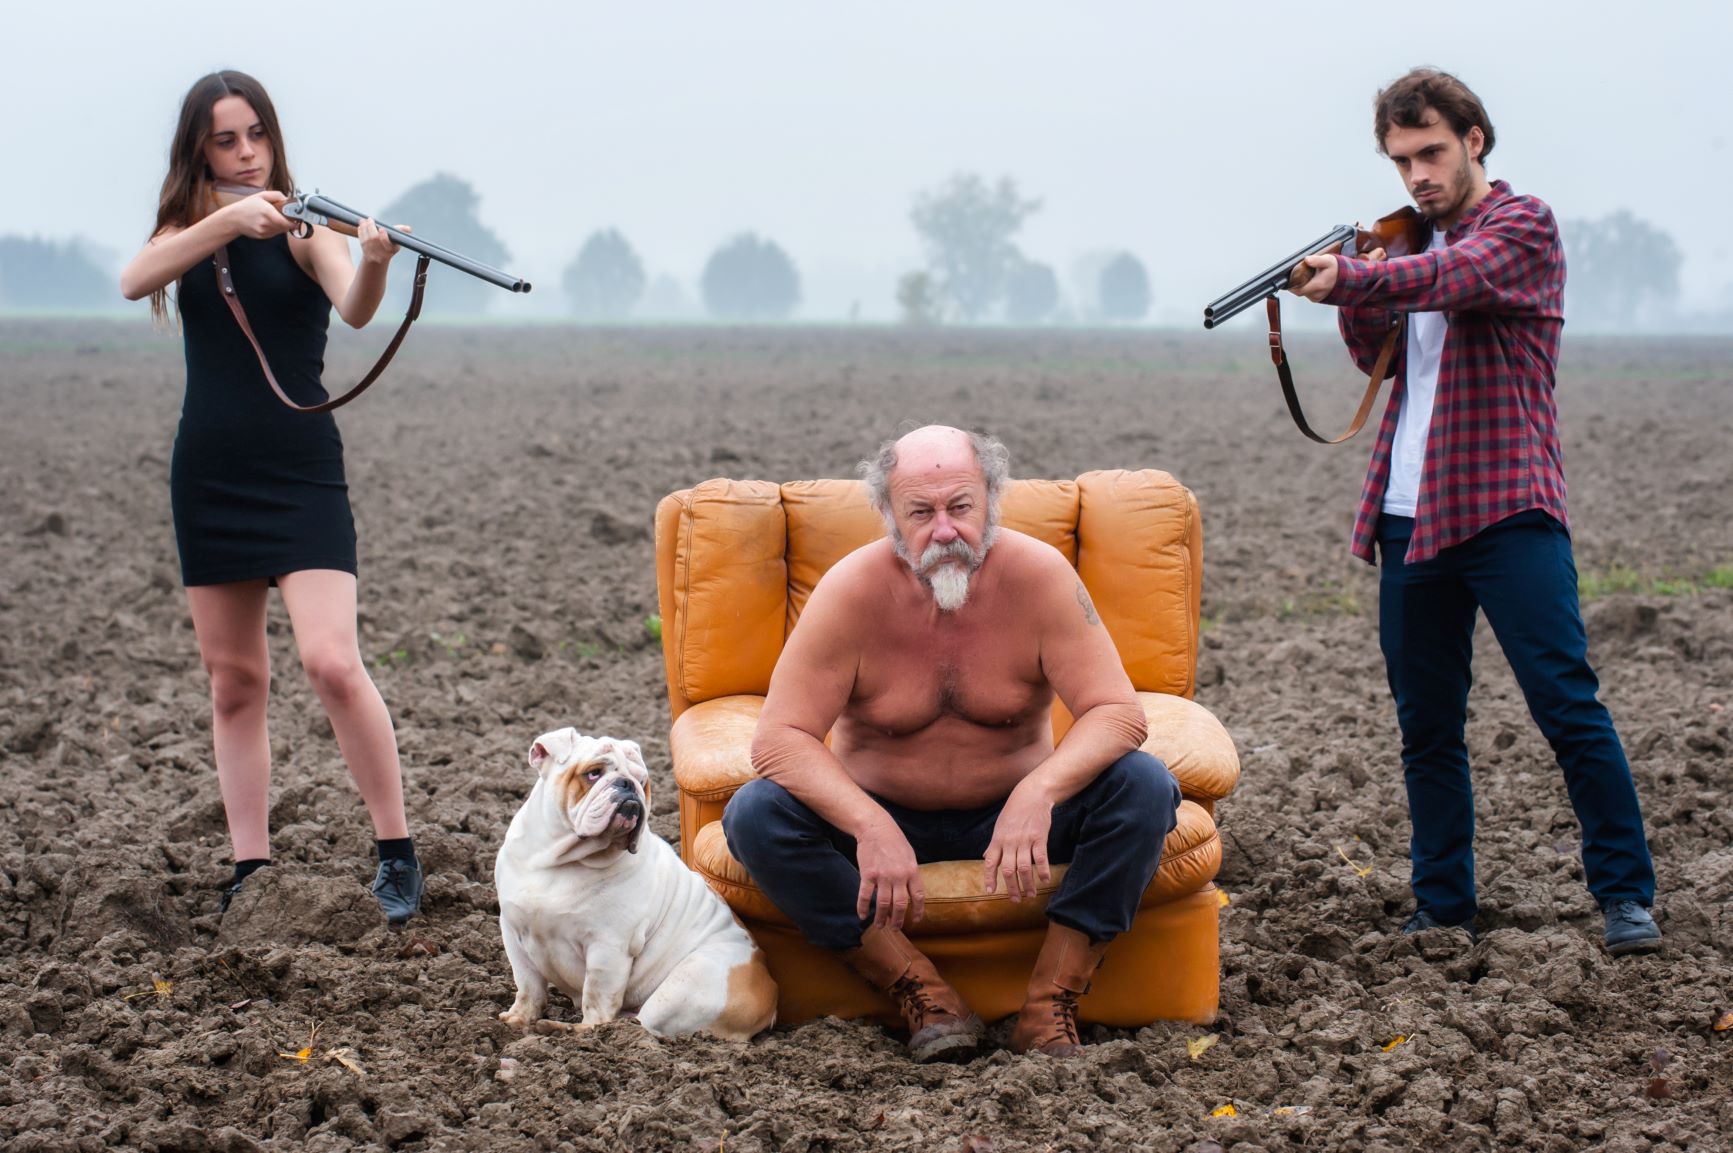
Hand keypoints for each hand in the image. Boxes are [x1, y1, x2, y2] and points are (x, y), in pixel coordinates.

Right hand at [226, 191, 294, 239]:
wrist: (233, 218)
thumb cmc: (247, 206)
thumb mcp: (261, 195)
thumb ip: (277, 195)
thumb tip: (288, 200)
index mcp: (267, 212)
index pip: (286, 222)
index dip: (294, 221)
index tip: (296, 218)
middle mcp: (266, 223)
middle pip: (285, 227)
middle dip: (288, 222)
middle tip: (286, 215)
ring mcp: (264, 231)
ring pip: (280, 230)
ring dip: (281, 225)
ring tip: (274, 217)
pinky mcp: (262, 236)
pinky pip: (274, 233)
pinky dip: (274, 228)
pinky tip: (268, 222)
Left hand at [357, 218, 404, 264]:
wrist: (379, 258)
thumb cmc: (389, 245)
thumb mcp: (396, 239)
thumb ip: (400, 231)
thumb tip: (409, 229)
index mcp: (393, 250)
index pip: (388, 244)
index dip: (384, 237)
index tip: (382, 228)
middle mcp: (383, 254)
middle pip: (375, 240)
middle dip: (371, 228)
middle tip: (370, 219)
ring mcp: (374, 255)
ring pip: (367, 240)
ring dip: (364, 228)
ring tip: (363, 220)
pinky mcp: (366, 254)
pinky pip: (362, 241)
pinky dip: (361, 232)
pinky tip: (361, 226)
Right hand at [855, 821, 923, 930]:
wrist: (875, 827)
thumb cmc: (894, 840)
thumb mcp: (909, 856)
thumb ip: (910, 874)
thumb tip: (912, 892)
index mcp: (912, 871)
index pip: (918, 896)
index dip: (918, 911)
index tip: (915, 921)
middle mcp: (899, 876)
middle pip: (900, 904)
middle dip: (898, 920)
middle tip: (895, 928)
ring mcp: (883, 876)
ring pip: (883, 904)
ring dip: (881, 918)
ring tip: (879, 926)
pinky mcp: (867, 874)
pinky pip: (866, 896)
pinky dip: (863, 908)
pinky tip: (862, 916)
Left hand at [983, 783, 1053, 901]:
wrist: (1032, 795)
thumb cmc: (1014, 811)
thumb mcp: (999, 826)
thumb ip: (993, 844)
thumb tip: (985, 857)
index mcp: (998, 840)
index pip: (990, 863)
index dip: (989, 878)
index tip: (990, 892)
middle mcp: (1009, 842)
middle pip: (1008, 870)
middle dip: (1012, 887)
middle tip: (1016, 900)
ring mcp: (1025, 840)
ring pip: (1025, 867)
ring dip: (1028, 884)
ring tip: (1031, 895)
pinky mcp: (1040, 837)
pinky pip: (1041, 858)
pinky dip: (1043, 871)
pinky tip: (1045, 880)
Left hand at [1290, 254, 1338, 302]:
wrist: (1345, 277)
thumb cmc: (1336, 268)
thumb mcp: (1327, 260)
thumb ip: (1316, 260)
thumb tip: (1307, 259)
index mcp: (1318, 285)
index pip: (1298, 290)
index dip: (1292, 285)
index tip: (1291, 278)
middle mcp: (1317, 294)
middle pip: (1299, 291)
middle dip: (1297, 284)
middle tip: (1298, 275)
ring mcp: (1317, 298)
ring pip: (1303, 293)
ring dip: (1302, 286)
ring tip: (1306, 277)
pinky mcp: (1318, 299)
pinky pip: (1308, 295)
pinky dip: (1307, 289)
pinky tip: (1310, 282)